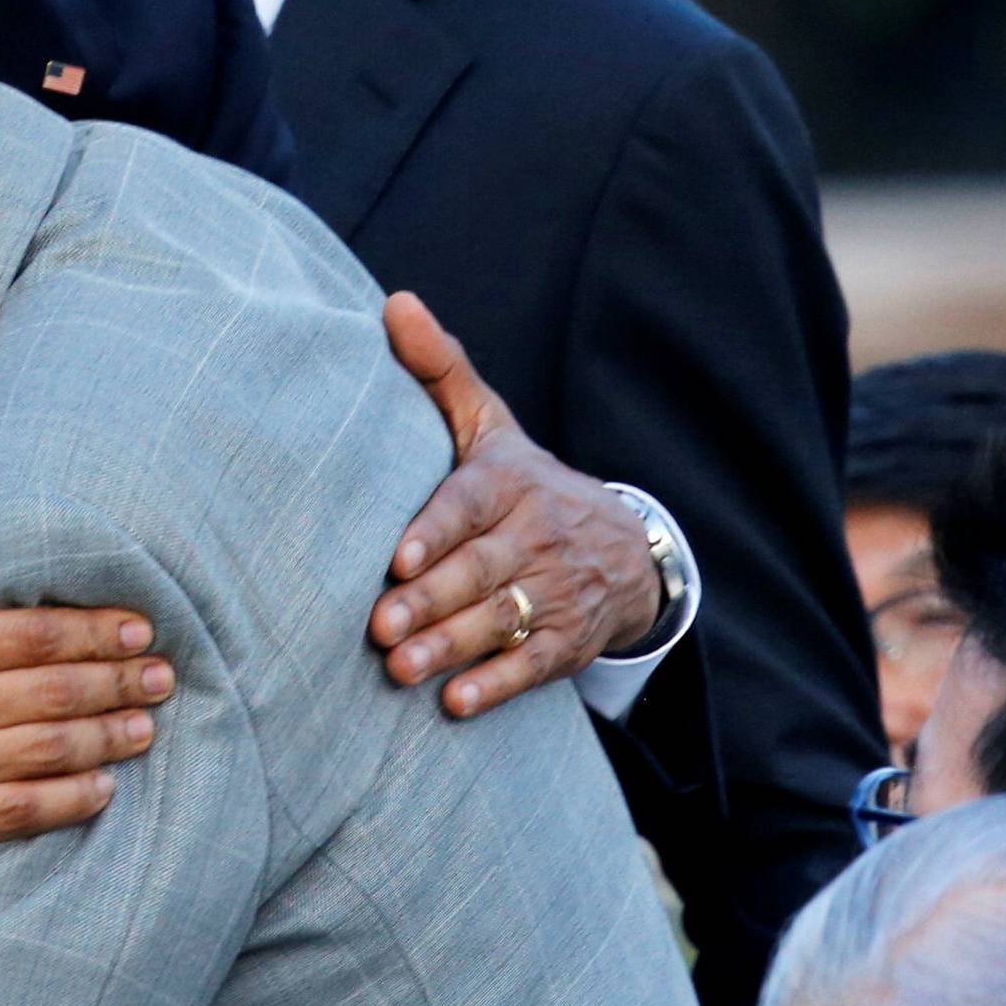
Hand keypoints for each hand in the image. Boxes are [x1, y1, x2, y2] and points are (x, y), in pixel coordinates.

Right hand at [0, 545, 173, 861]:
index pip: (27, 633)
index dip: (91, 629)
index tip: (138, 628)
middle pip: (48, 690)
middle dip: (116, 680)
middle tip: (161, 675)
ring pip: (43, 750)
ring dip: (106, 737)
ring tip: (145, 724)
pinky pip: (19, 813)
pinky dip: (69, 800)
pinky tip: (104, 786)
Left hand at [368, 292, 659, 717]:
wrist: (625, 543)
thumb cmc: (521, 480)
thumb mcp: (489, 422)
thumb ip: (439, 369)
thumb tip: (393, 301)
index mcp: (509, 482)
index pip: (469, 505)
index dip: (436, 533)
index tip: (397, 557)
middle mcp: (536, 535)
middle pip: (480, 571)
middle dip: (430, 600)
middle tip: (379, 627)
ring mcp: (556, 590)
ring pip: (501, 620)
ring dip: (451, 647)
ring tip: (400, 669)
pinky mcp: (569, 640)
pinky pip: (533, 665)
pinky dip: (497, 685)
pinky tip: (456, 704)